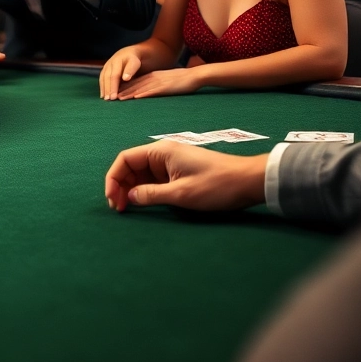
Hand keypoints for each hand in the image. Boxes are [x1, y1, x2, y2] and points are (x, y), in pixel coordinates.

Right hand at [99, 46, 143, 99]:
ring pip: (103, 78)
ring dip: (103, 89)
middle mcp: (110, 63)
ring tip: (105, 99)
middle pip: (107, 78)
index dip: (113, 87)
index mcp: (118, 61)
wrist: (130, 52)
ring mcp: (106, 66)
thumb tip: (125, 78)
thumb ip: (131, 70)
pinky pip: (102, 79)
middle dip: (107, 89)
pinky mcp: (105, 69)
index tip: (114, 97)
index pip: (114, 76)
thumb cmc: (135, 60)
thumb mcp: (135, 62)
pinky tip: (103, 95)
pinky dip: (102, 87)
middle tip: (108, 100)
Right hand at [104, 142, 267, 212]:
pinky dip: (145, 191)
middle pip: (131, 167)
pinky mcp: (178, 173)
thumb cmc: (216, 185)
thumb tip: (128, 198)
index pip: (125, 159)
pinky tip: (143, 203)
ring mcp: (171, 164)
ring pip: (141, 175)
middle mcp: (163, 155)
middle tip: (119, 209)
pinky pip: (153, 181)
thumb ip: (150, 195)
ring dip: (131, 190)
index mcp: (161, 152)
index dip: (113, 178)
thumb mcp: (180, 193)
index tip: (112, 199)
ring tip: (128, 208)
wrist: (248, 182)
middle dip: (120, 186)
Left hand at [117, 67, 203, 99]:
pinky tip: (136, 98)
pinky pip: (153, 91)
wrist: (195, 76)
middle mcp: (153, 78)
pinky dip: (143, 94)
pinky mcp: (166, 87)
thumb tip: (148, 91)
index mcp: (153, 75)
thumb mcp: (166, 80)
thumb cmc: (182, 80)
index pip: (136, 82)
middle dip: (123, 91)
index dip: (124, 87)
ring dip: (129, 94)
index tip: (115, 92)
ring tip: (119, 99)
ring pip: (141, 88)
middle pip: (135, 85)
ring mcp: (159, 82)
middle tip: (112, 97)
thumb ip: (156, 84)